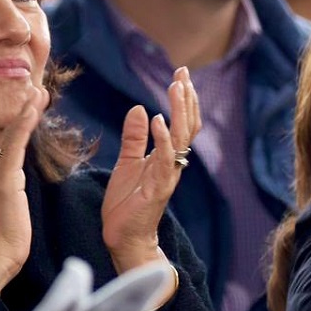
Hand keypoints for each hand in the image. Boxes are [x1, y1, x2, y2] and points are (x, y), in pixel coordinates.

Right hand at [0, 88, 47, 293]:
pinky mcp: (1, 180)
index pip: (5, 150)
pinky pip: (14, 146)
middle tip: (37, 91)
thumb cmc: (4, 246)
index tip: (30, 111)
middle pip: (6, 138)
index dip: (18, 129)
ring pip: (10, 137)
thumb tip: (15, 187)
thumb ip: (9, 197)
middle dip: (22, 114)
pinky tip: (32, 109)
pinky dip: (23, 126)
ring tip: (39, 93)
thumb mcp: (8, 214)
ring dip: (26, 113)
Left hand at [101, 66, 200, 274]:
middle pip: (187, 126)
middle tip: (183, 73)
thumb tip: (138, 108)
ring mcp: (167, 175)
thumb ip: (133, 138)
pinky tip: (158, 120)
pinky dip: (163, 139)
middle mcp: (172, 164)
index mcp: (166, 157)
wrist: (123, 237)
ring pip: (181, 139)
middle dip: (186, 98)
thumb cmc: (127, 204)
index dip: (183, 99)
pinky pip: (164, 160)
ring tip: (176, 87)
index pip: (182, 123)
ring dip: (180, 112)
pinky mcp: (158, 188)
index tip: (180, 75)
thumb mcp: (126, 163)